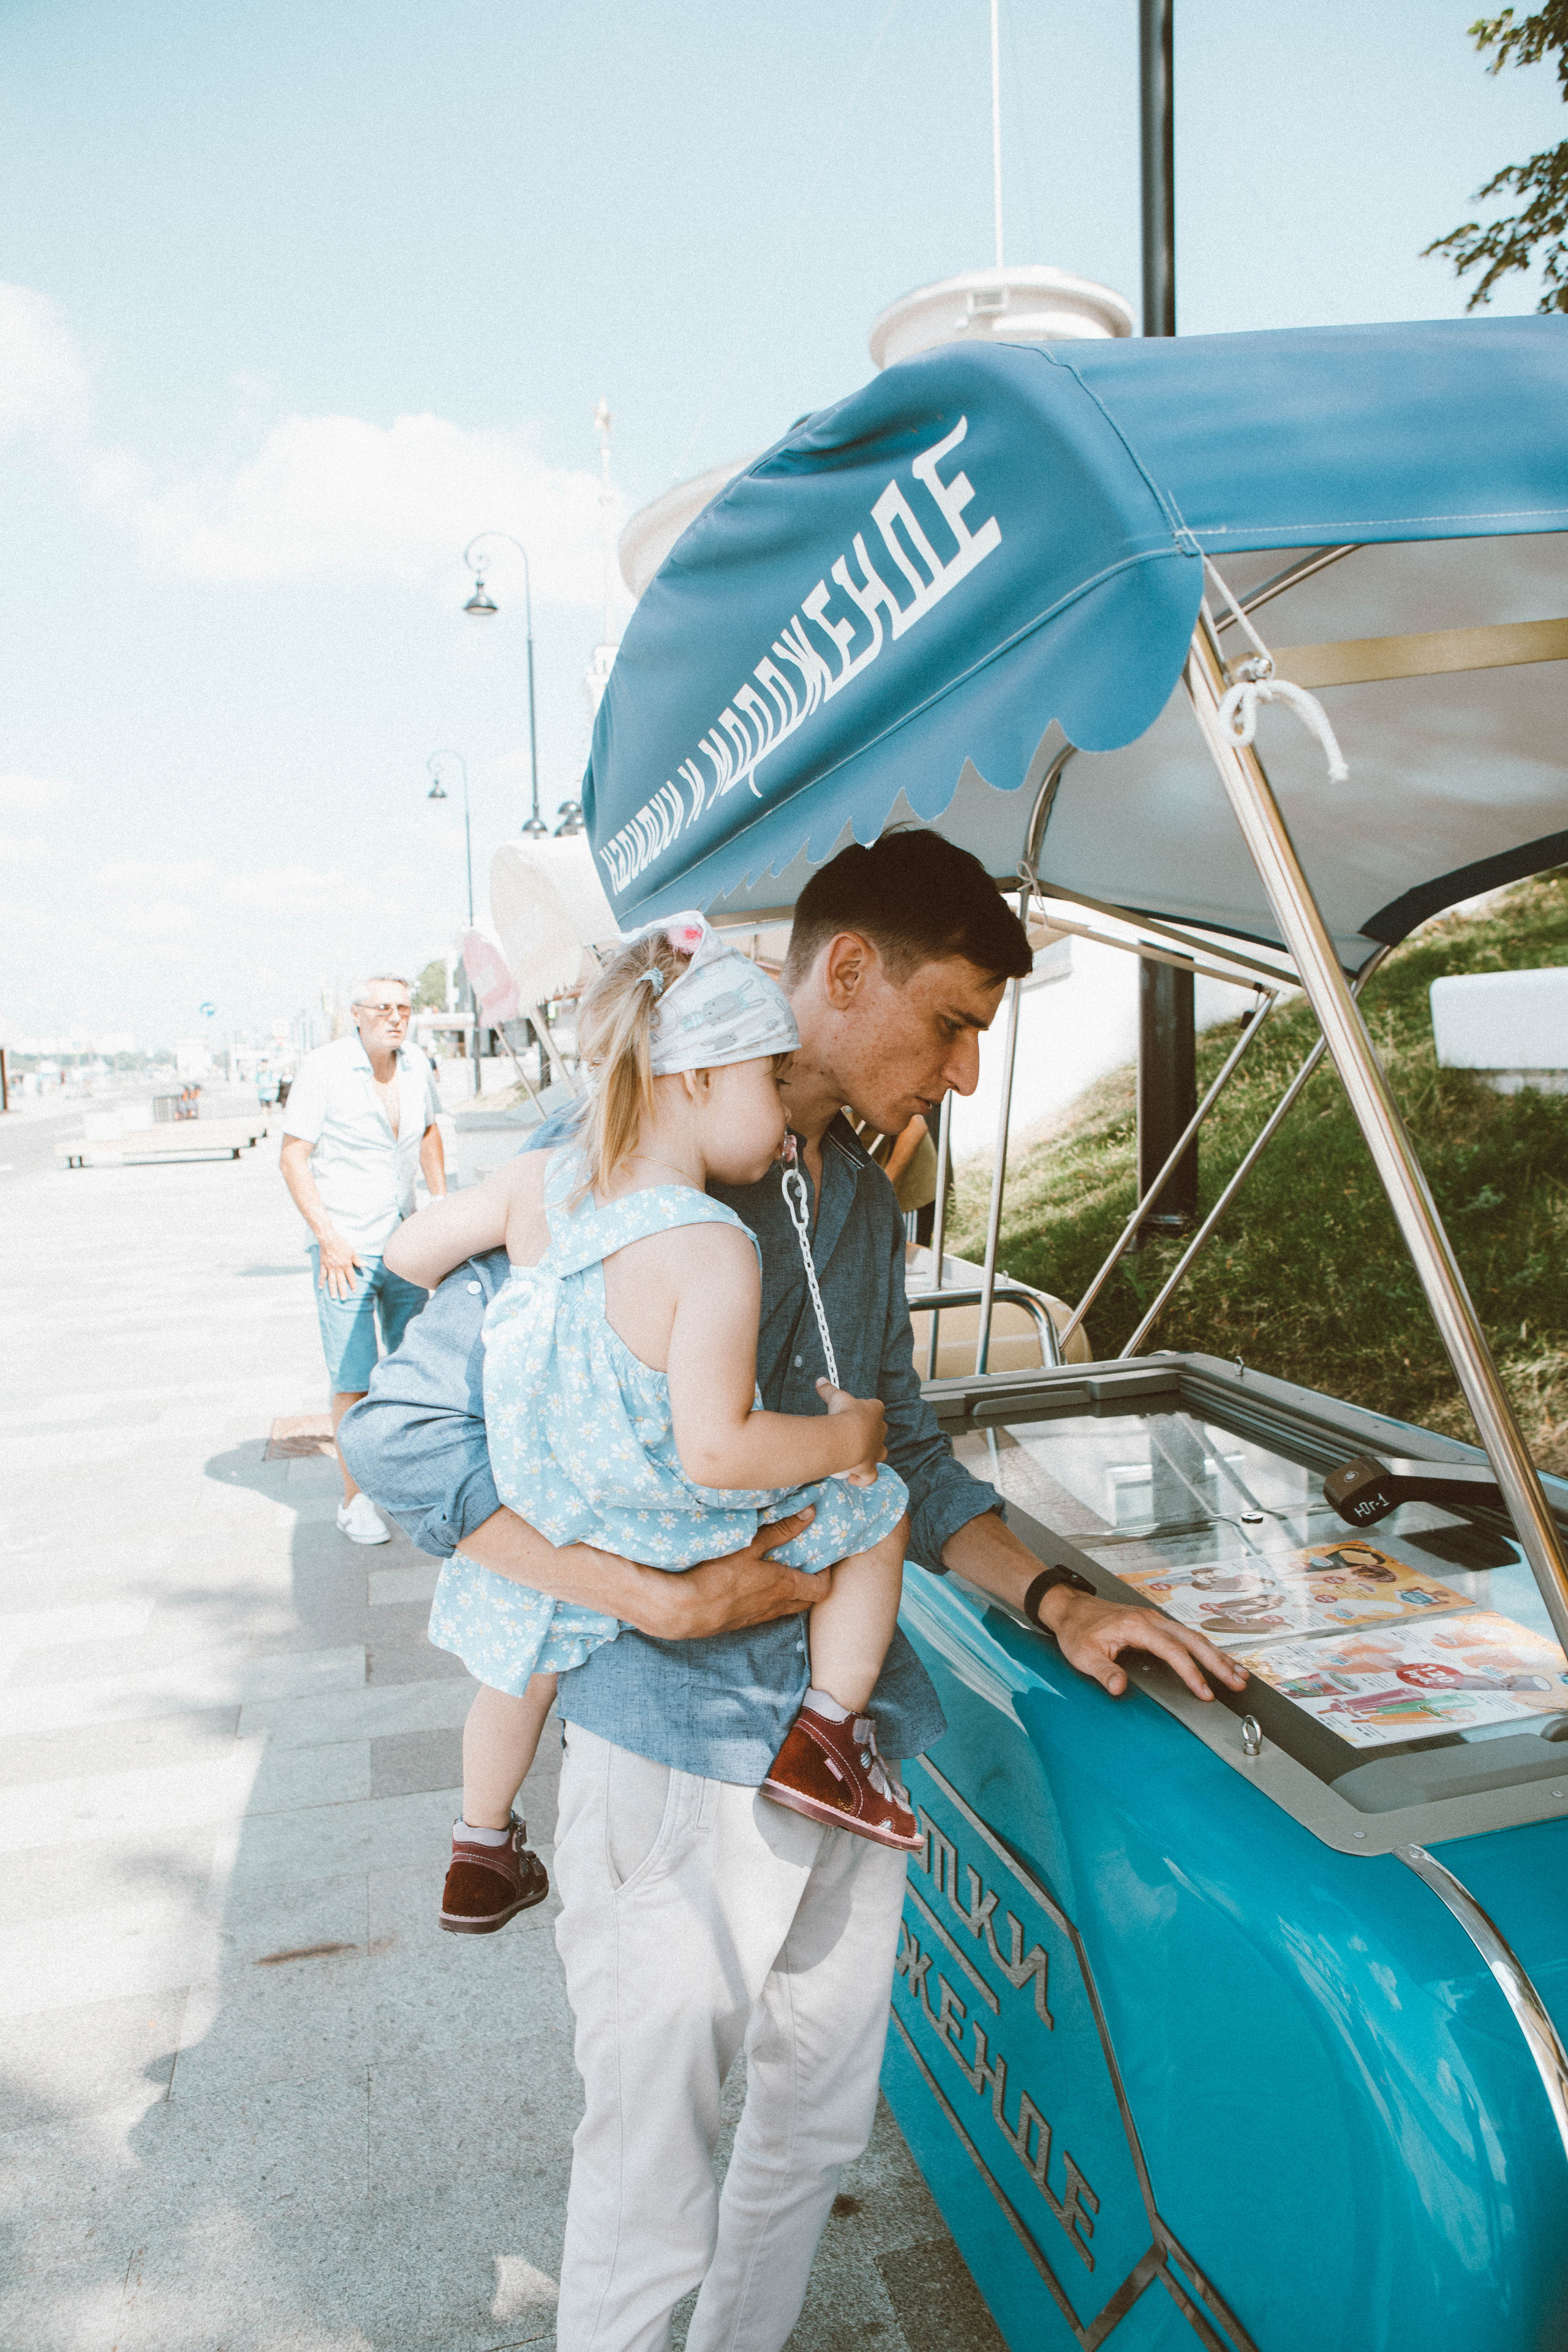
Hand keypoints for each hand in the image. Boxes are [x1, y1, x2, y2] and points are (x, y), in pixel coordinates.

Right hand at [315, 1228, 363, 1300]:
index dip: (352, 1284)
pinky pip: (322, 1275)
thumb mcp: (351, 1252)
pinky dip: (321, 1281)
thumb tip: (365, 1265)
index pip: (350, 1277)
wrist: (328, 1239)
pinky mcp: (323, 1265)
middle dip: (343, 1291)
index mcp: (346, 1264)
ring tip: (334, 1297)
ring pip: (331, 1280)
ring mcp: (330, 1267)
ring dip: (333, 1289)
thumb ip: (357, 1260)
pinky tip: (320, 1288)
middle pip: (341, 1281)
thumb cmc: (341, 1244)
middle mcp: (338, 1268)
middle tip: (344, 1299)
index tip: (354, 1291)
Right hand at [637, 1509, 822, 1639]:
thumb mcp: (750, 1544)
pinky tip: (751, 1584)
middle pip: (806, 1600)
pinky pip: (762, 1611)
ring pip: (783, 1607)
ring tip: (778, 1569)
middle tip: (804, 1562)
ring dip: (788, 1591)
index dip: (827, 1573)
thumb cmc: (718, 1573)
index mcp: (784, 1587)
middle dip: (811, 1583)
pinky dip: (766, 1598)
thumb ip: (781, 1530)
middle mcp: (775, 1607)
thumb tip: (809, 1514)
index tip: (823, 1557)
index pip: (821, 1588)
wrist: (682, 1610)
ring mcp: (756, 1618)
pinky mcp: (737, 1623)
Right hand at [817, 1379, 886, 1486]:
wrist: (846, 1438)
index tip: (853, 1413)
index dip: (866, 1411)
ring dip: (870, 1455)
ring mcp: (876, 1451)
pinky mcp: (869, 1468)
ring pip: (880, 1453)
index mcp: (875, 1411)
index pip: (875, 1408)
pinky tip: (853, 1478)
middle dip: (868, 1433)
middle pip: (879, 1431)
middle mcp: (880, 1431)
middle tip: (851, 1435)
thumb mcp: (836, 1398)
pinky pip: (870, 1476)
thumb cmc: (844, 1415)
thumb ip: (829, 1390)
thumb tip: (821, 1381)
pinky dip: (863, 1478)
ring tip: (856, 1456)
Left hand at [1039, 1587, 1248, 1704]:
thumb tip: (1119, 1687)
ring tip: (1238, 1675)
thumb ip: (1104, 1672)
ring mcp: (1155, 1621)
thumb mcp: (1083, 1654)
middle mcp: (1151, 1620)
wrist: (1070, 1608)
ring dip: (1216, 1656)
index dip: (1191, 1673)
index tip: (1205, 1692)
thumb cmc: (1077, 1629)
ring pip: (1194, 1637)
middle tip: (1238, 1683)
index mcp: (1138, 1626)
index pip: (1173, 1651)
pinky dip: (1205, 1649)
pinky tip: (1216, 1661)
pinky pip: (1186, 1637)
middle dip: (1218, 1663)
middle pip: (1193, 1641)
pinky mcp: (1155, 1625)